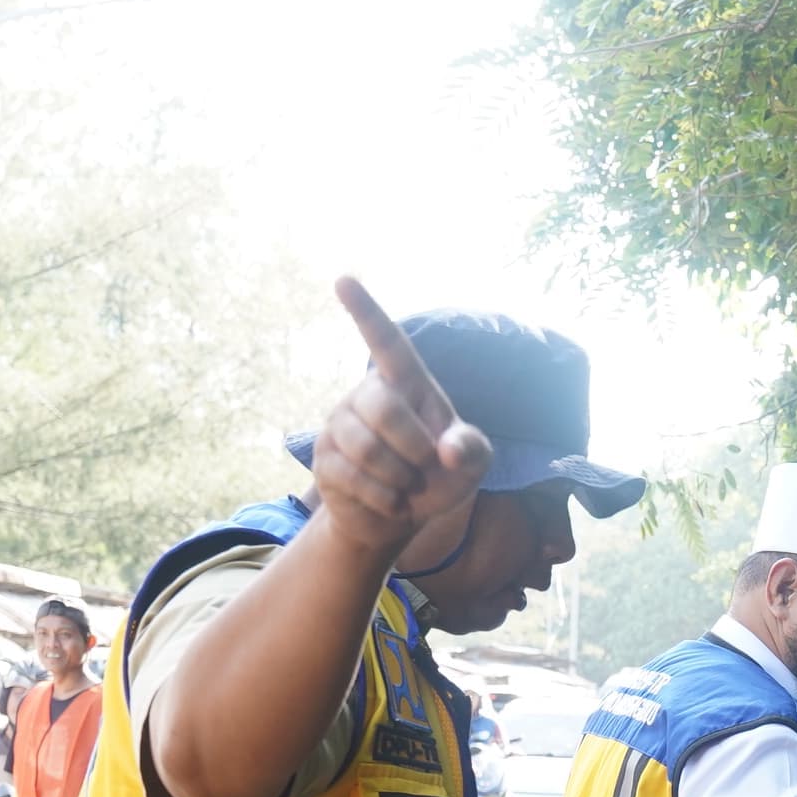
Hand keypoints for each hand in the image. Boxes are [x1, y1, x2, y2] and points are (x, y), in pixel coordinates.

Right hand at [306, 277, 491, 561]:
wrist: (402, 516)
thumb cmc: (439, 474)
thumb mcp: (471, 463)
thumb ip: (472, 449)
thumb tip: (447, 449)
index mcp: (404, 384)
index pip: (386, 341)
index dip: (366, 311)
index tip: (343, 279)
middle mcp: (366, 395)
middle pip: (382, 408)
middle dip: (413, 446)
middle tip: (424, 467)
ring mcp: (340, 425)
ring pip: (365, 447)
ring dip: (399, 478)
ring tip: (405, 485)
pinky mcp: (324, 458)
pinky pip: (352, 478)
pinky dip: (384, 499)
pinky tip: (390, 501)